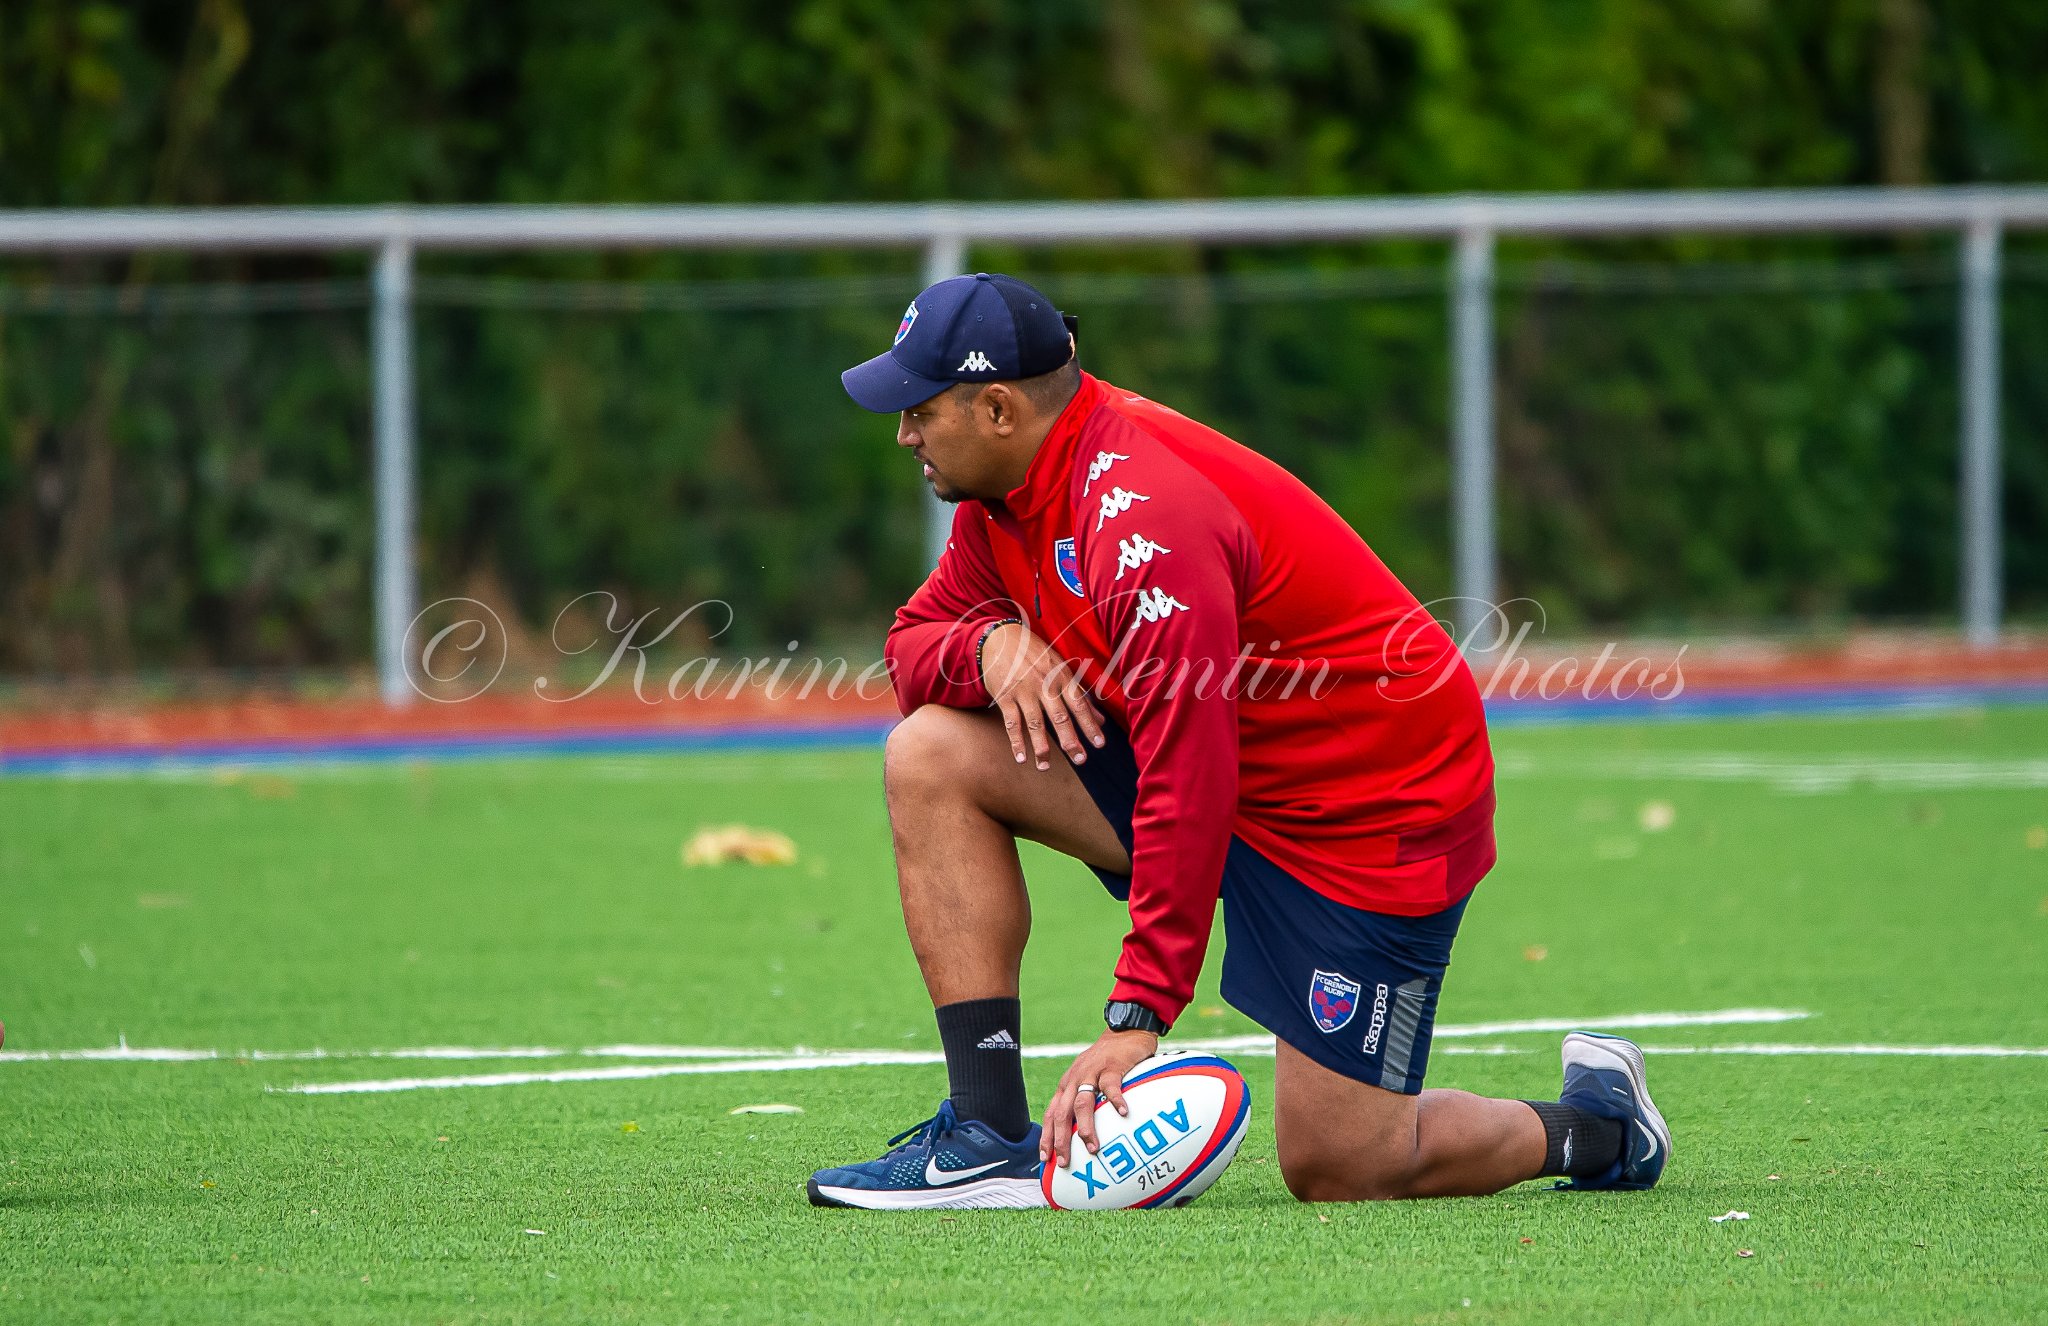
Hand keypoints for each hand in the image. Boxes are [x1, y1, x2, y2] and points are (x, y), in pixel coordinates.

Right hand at [978, 622, 1105, 769]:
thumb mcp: (1061, 667)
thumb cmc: (1036, 654)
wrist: (1001, 638)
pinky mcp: (1005, 696)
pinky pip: (1012, 723)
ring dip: (1041, 747)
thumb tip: (1101, 719)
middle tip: (1080, 760)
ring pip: (1035, 723)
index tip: (1099, 744)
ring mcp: (1024, 691)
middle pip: (1060, 717)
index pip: (1080, 705)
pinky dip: (1016, 742)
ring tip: (1045, 767)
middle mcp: (1044, 685)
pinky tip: (1021, 758)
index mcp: (1061, 677)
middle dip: (1070, 741)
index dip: (1090, 725)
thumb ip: (1081, 694)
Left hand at [1039, 1028, 1158, 1167]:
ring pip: (1083, 1103)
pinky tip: (1122, 1114)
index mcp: (1067, 1086)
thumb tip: (1084, 1135)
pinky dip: (1116, 1100)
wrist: (1123, 1031)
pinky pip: (1112, 1086)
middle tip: (1065, 1162)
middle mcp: (1075, 1080)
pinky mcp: (1112, 1067)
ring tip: (1092, 1147)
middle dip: (1061, 1140)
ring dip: (1086, 1127)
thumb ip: (1084, 1101)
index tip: (1046, 1158)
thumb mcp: (1087, 1079)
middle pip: (1062, 1113)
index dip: (1047, 1136)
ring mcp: (1092, 1073)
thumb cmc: (1106, 1061)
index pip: (1051, 1114)